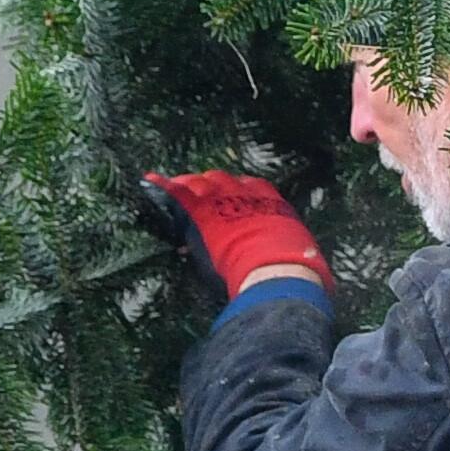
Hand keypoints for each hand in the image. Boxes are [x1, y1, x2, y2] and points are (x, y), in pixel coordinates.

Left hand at [142, 171, 328, 301]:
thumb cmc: (297, 268)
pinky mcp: (202, 210)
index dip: (236, 194)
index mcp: (273, 202)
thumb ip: (285, 248)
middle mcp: (248, 193)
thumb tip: (302, 261)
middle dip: (209, 187)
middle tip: (198, 199)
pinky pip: (176, 193)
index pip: (251, 187)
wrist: (280, 270)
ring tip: (173, 190)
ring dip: (188, 188)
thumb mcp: (296, 251)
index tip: (228, 202)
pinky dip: (161, 187)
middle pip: (222, 181)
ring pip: (200, 183)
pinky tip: (148, 182)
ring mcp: (224, 198)